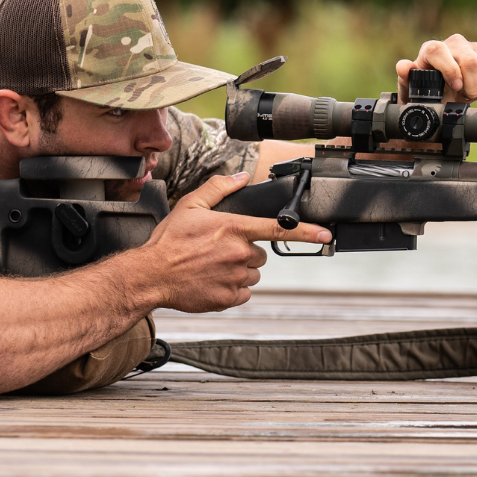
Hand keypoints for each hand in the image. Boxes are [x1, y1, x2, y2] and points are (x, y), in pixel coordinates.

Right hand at [138, 172, 330, 312]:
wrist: (151, 275)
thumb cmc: (169, 242)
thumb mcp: (191, 206)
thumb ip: (219, 189)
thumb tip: (240, 178)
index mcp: (233, 228)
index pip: (277, 228)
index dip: (306, 231)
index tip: (325, 234)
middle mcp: (238, 254)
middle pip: (260, 254)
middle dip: (245, 252)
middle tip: (219, 250)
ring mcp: (235, 278)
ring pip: (253, 274)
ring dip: (239, 271)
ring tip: (212, 266)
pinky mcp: (228, 298)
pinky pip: (243, 293)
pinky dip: (232, 289)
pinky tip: (212, 280)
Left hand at [396, 34, 476, 102]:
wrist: (445, 98)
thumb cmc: (427, 94)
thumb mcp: (413, 92)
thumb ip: (407, 79)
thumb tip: (404, 67)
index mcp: (433, 50)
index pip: (439, 50)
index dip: (449, 70)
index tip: (455, 88)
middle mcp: (456, 45)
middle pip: (471, 60)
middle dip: (471, 86)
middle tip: (464, 97)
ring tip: (474, 94)